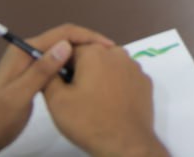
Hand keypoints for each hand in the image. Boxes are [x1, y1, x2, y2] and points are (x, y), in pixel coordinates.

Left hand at [0, 24, 114, 155]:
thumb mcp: (18, 96)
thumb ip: (41, 70)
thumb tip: (66, 46)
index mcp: (24, 50)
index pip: (62, 33)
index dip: (87, 36)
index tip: (108, 47)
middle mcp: (28, 51)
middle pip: (64, 38)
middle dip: (88, 43)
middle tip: (110, 57)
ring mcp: (30, 63)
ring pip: (62, 50)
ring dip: (82, 54)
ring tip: (102, 64)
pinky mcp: (33, 75)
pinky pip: (57, 63)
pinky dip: (73, 65)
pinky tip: (84, 76)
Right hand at [44, 43, 166, 156]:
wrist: (125, 143)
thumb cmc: (88, 120)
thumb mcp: (57, 101)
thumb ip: (48, 76)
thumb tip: (49, 63)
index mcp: (94, 52)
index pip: (70, 50)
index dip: (61, 66)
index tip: (60, 85)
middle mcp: (118, 53)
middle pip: (92, 56)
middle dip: (82, 71)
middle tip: (75, 96)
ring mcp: (135, 67)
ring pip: (110, 65)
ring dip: (100, 77)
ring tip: (93, 102)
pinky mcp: (145, 82)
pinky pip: (125, 77)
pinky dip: (117, 85)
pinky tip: (111, 104)